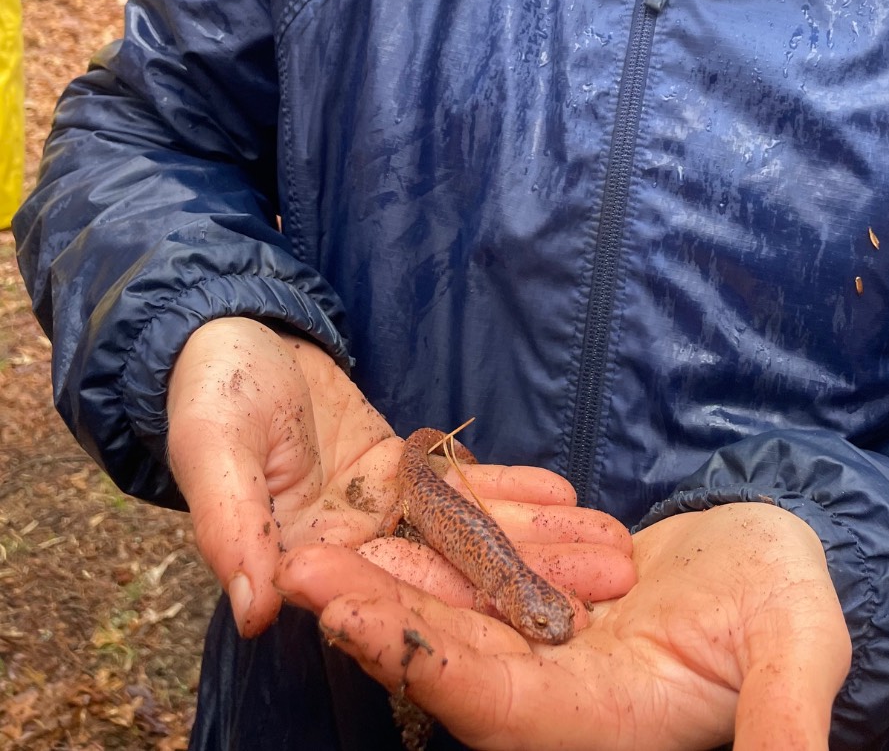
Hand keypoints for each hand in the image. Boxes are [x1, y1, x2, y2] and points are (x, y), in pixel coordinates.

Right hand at [167, 318, 633, 637]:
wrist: (226, 331)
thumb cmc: (210, 390)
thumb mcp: (214, 452)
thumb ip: (233, 530)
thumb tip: (258, 611)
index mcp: (300, 561)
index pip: (386, 598)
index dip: (460, 612)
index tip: (531, 622)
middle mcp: (348, 549)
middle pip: (446, 574)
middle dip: (527, 580)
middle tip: (609, 588)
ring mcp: (377, 510)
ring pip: (465, 533)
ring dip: (538, 540)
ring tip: (613, 550)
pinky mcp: (395, 470)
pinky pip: (458, 488)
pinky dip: (510, 491)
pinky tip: (566, 496)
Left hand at [277, 501, 850, 750]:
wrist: (796, 558)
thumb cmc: (801, 604)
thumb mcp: (799, 651)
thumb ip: (781, 720)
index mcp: (608, 720)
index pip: (494, 704)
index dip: (417, 662)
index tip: (343, 616)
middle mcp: (565, 693)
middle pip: (451, 658)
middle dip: (373, 616)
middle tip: (296, 571)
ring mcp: (554, 644)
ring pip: (457, 609)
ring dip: (390, 575)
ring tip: (320, 538)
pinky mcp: (552, 600)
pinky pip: (485, 569)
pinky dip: (440, 537)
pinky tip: (394, 501)